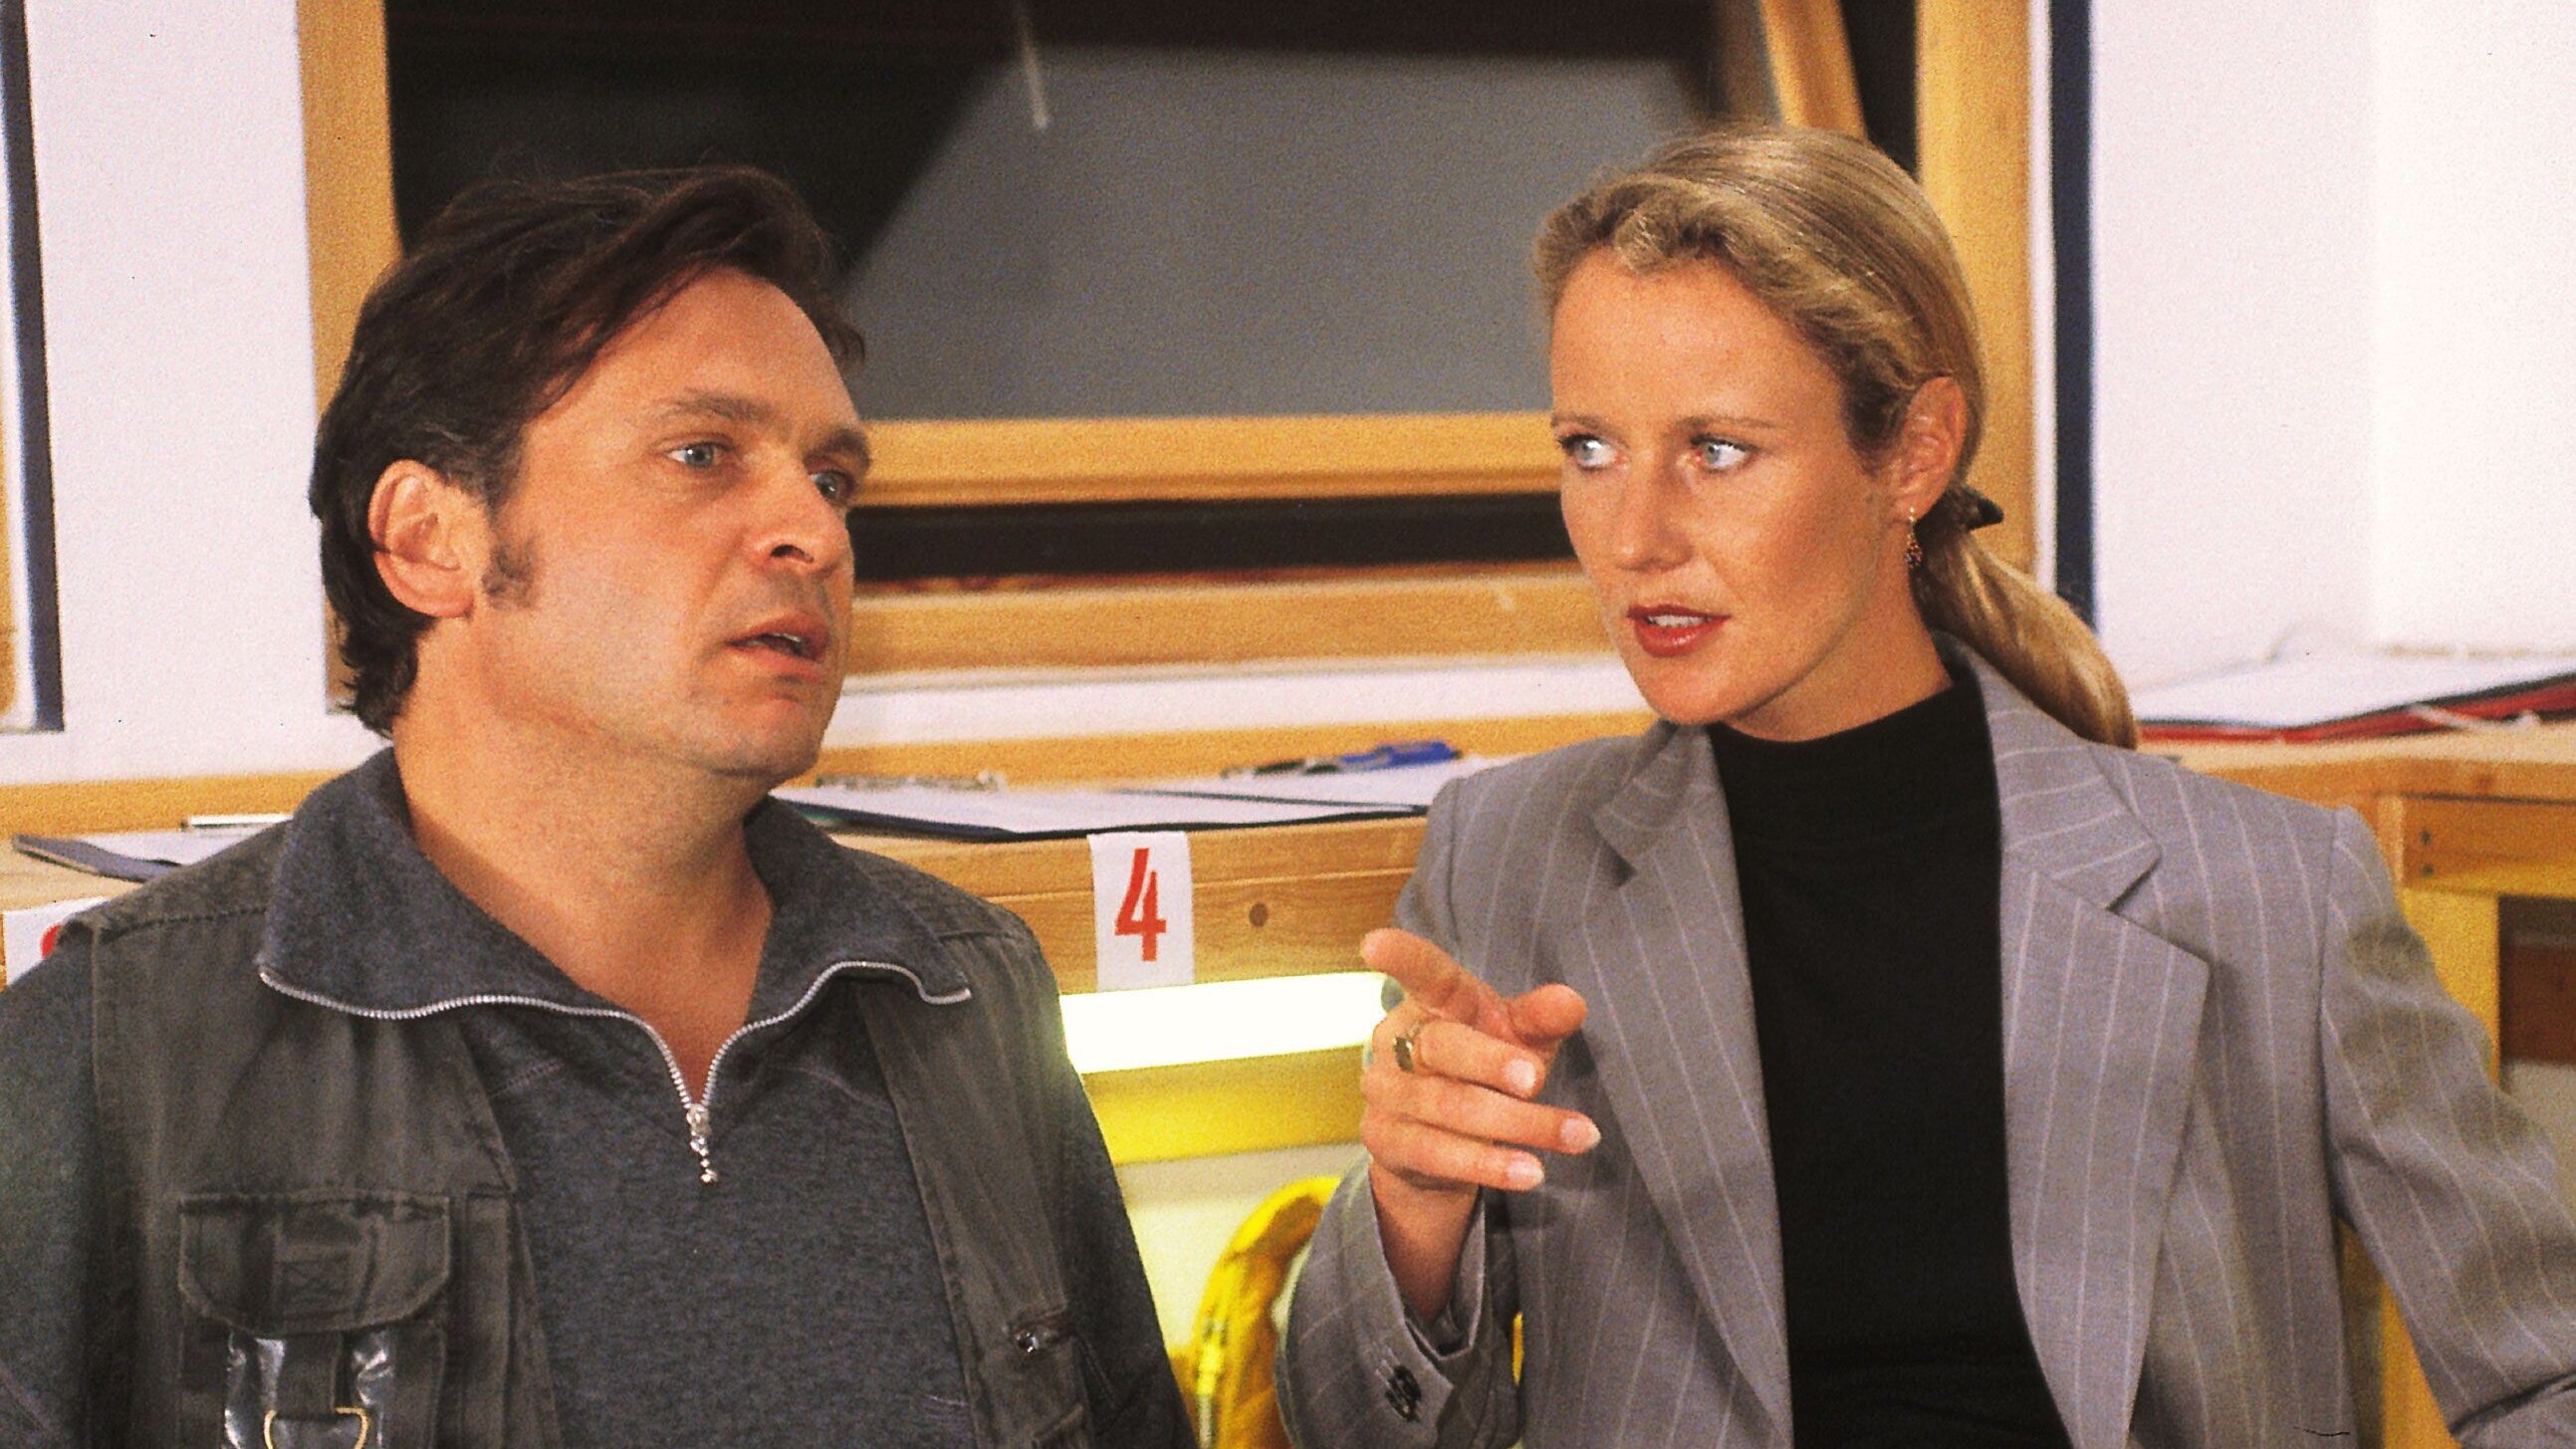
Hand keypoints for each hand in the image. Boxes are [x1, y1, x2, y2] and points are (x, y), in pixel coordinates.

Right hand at [1359, 928, 1594, 1317]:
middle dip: (1491, 1063)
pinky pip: (1439, 1153)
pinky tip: (1532, 1172)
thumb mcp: (1519, 1038)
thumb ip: (1541, 1018)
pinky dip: (1491, 1164)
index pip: (1421, 973)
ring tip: (1578, 1137)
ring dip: (1519, 1125)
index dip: (1400, 956)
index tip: (1373, 944)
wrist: (1442, 1146)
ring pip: (1450, 1107)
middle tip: (1537, 1077)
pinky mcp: (1383, 1140)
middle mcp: (1397, 1040)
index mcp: (1434, 1002)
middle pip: (1441, 1046)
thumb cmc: (1488, 1070)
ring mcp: (1384, 1091)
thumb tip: (1572, 1002)